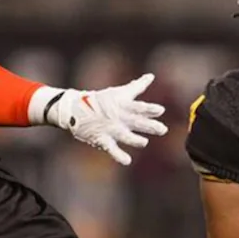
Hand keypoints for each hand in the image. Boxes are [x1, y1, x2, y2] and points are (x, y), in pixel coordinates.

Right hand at [46, 74, 167, 165]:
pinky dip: (119, 155)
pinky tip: (127, 161)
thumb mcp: (119, 92)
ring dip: (134, 139)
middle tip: (163, 130)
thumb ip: (137, 87)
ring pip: (124, 135)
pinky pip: (111, 148)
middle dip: (149, 126)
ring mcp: (110, 128)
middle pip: (136, 121)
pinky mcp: (101, 138)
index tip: (161, 110)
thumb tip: (151, 76)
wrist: (75, 108)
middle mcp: (118, 117)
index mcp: (123, 105)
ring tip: (144, 142)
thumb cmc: (101, 100)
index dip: (149, 109)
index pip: (139, 107)